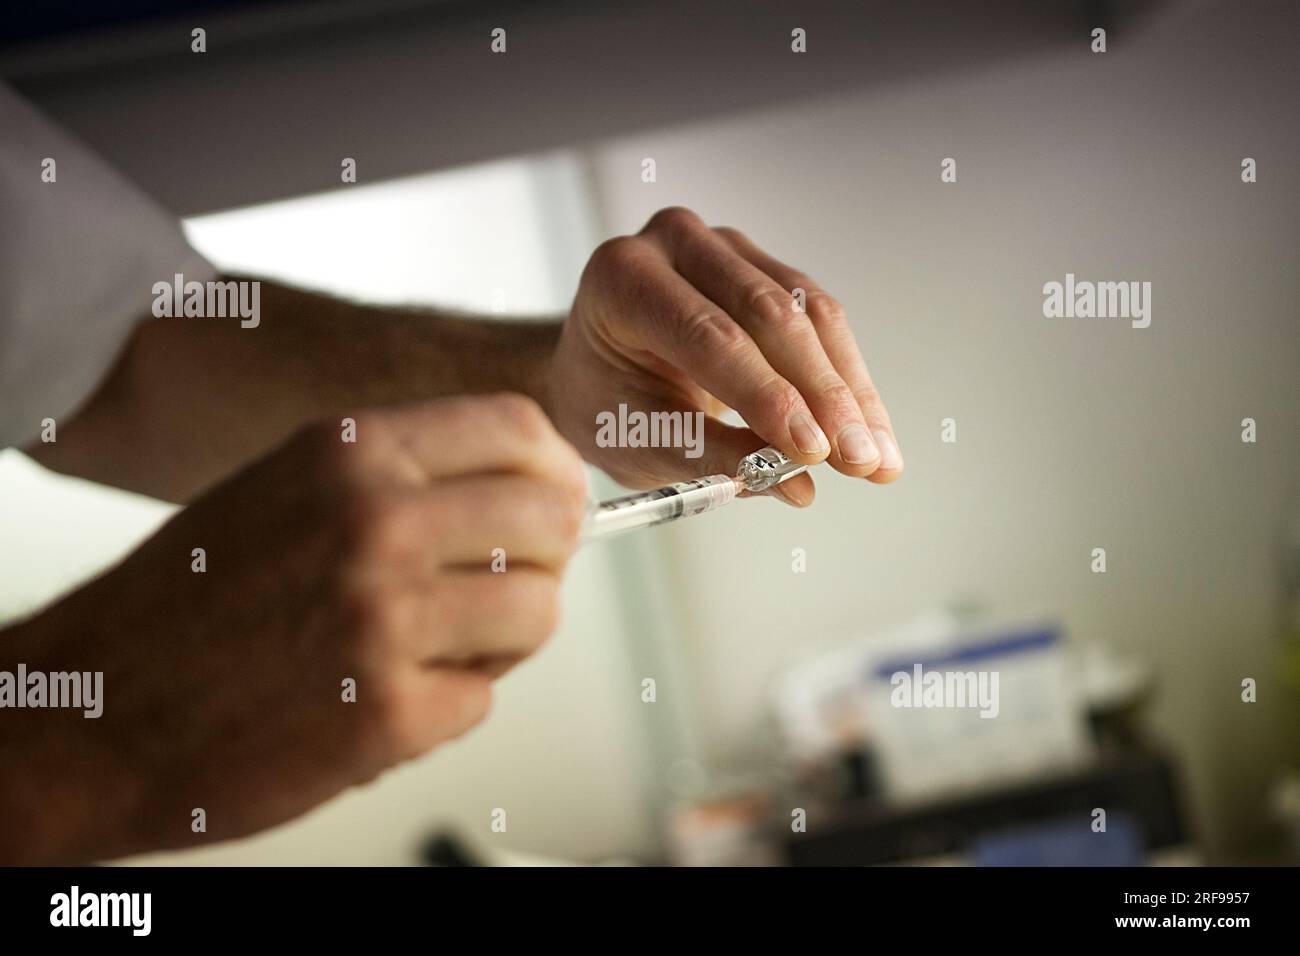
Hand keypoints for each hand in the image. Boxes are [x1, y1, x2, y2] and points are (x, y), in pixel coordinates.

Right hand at [3, 394, 585, 862]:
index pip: (522, 430)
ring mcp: (385, 618)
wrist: (92, 712)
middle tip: (510, 583)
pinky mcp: (387, 714)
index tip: (556, 502)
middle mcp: (375, 521)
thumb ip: (401, 475)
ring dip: (504, 638)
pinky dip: (449, 704)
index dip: (553, 472)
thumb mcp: (290, 487)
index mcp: (351, 451)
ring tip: (443, 647)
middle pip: (551, 519)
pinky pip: (484, 698)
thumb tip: (523, 483)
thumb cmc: (189, 601)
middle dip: (543, 558)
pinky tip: (388, 696)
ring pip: (538, 612)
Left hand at [548, 207, 902, 503]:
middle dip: (822, 395)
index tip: (812, 450)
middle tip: (859, 461)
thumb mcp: (639, 439)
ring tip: (877, 459)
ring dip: (849, 391)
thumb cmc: (605, 403)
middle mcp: (674, 242)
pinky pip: (821, 318)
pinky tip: (870, 430)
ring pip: (809, 312)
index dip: (767, 394)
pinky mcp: (763, 263)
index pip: (709, 336)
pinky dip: (848, 379)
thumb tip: (795, 484)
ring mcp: (724, 246)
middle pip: (768, 315)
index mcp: (621, 279)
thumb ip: (712, 458)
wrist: (596, 369)